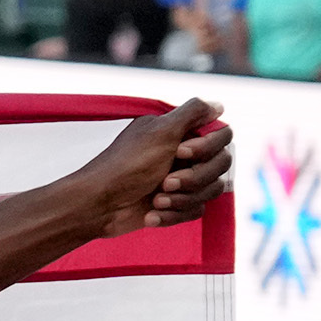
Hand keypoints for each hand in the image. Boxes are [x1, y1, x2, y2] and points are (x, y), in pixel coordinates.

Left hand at [77, 96, 230, 238]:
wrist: (98, 206)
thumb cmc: (126, 166)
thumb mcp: (159, 131)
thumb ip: (192, 113)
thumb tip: (218, 105)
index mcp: (181, 133)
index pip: (222, 136)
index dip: (206, 148)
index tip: (179, 153)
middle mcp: (185, 154)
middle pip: (221, 165)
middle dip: (194, 178)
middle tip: (164, 182)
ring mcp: (182, 180)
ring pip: (212, 190)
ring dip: (183, 198)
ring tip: (156, 201)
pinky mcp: (177, 204)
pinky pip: (197, 210)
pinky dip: (173, 214)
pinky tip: (150, 215)